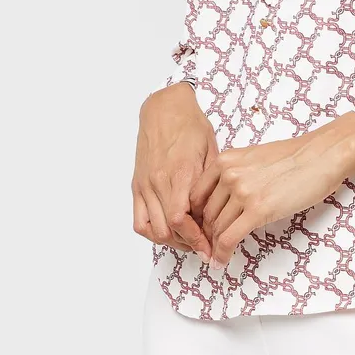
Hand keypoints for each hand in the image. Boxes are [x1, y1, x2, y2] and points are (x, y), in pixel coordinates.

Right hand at [132, 82, 216, 259]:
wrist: (164, 108)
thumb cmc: (191, 125)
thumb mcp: (210, 148)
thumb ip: (211, 181)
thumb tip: (217, 209)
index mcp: (180, 172)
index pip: (181, 219)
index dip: (196, 237)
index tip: (210, 245)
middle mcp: (158, 181)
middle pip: (167, 229)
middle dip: (187, 243)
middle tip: (204, 247)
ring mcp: (145, 185)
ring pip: (152, 229)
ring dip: (171, 241)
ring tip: (188, 241)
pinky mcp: (137, 185)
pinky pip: (138, 219)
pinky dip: (152, 232)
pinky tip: (168, 231)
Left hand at [188, 112, 354, 267]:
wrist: (320, 155)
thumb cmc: (293, 157)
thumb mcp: (253, 158)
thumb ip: (234, 175)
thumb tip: (224, 201)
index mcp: (225, 160)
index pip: (195, 196)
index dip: (196, 217)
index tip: (202, 229)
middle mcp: (229, 174)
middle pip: (206, 215)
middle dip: (206, 235)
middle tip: (209, 248)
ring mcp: (242, 192)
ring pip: (216, 228)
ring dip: (214, 247)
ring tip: (216, 257)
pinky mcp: (258, 210)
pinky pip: (229, 238)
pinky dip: (222, 254)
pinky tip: (222, 261)